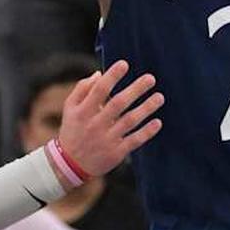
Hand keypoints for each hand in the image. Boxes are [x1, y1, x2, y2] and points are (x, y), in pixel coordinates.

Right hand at [56, 61, 163, 181]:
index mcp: (83, 111)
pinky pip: (134, 140)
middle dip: (135, 90)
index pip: (99, 90)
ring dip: (146, 108)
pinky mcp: (116, 153)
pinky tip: (157, 122)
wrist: (69, 165)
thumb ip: (82, 89)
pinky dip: (146, 132)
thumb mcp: (69, 108)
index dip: (112, 76)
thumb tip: (99, 73)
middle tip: (151, 78)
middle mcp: (96, 124)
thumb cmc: (72, 130)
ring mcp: (107, 139)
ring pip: (130, 121)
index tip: (125, 64)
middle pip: (118, 104)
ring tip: (159, 97)